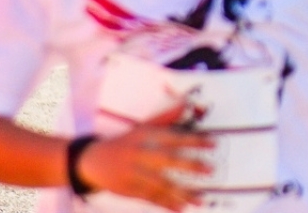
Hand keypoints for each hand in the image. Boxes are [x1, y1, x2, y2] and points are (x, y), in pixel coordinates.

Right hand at [78, 104, 213, 211]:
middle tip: (210, 169)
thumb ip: (166, 119)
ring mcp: (134, 173)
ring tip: (200, 199)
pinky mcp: (129, 190)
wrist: (94, 161)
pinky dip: (166, 203)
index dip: (194, 140)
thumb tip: (186, 104)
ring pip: (160, 184)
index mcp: (145, 136)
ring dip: (182, 193)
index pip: (173, 137)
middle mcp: (140, 154)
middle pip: (167, 159)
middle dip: (190, 165)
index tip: (214, 143)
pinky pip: (151, 198)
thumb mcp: (142, 127)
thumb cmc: (125, 142)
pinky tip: (181, 208)